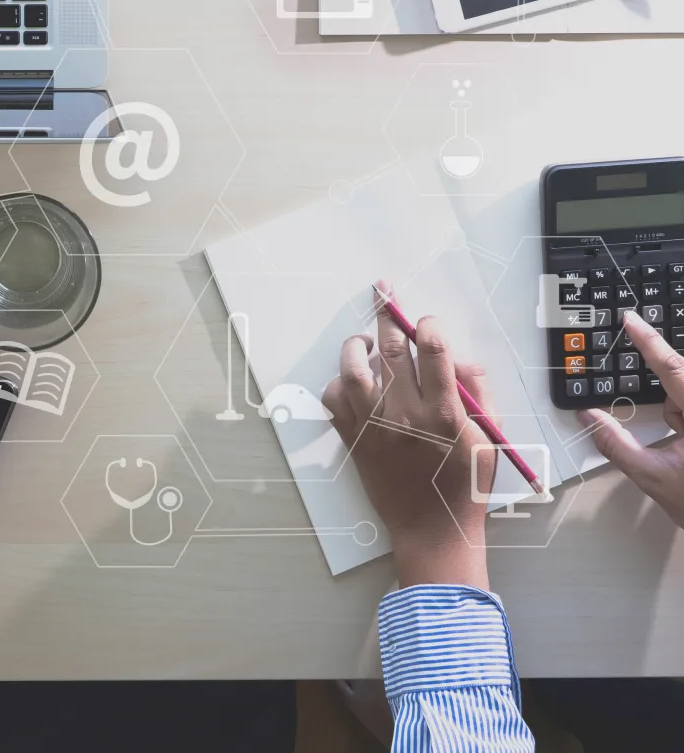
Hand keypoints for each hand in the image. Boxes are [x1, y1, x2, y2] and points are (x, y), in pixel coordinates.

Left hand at [321, 285, 496, 588]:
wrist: (431, 530)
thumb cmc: (465, 486)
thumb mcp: (489, 439)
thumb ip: (478, 394)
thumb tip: (460, 358)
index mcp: (444, 413)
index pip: (434, 350)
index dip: (429, 326)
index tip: (427, 321)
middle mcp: (405, 415)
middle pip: (392, 350)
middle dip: (389, 315)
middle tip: (383, 292)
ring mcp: (374, 427)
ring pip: (353, 369)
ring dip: (357, 346)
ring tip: (365, 340)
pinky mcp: (352, 440)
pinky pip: (333, 400)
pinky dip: (338, 383)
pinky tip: (352, 380)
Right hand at [582, 310, 683, 526]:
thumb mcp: (652, 476)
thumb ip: (616, 443)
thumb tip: (589, 417)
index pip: (672, 368)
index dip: (648, 341)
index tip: (630, 319)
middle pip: (682, 385)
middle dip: (668, 407)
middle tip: (668, 436)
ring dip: (677, 417)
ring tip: (681, 456)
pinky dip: (682, 422)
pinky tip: (683, 449)